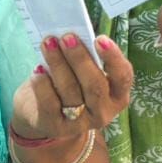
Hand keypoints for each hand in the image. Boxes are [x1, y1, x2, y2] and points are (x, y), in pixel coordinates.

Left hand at [11, 32, 134, 144]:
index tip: (100, 39)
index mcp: (118, 96)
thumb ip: (88, 59)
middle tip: (67, 37)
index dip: (113, 58)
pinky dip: (43, 84)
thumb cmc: (71, 84)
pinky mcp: (55, 127)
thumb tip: (76, 36)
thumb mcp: (84, 74)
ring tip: (48, 44)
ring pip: (70, 91)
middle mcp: (103, 113)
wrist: (43, 115)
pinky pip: (49, 103)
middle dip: (80, 58)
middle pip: (95, 85)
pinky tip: (38, 69)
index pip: (123, 77)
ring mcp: (79, 123)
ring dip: (58, 63)